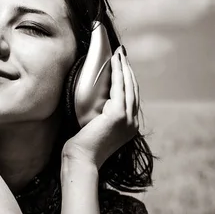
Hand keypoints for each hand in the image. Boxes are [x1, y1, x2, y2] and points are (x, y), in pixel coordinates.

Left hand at [62, 46, 138, 169]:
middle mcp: (132, 123)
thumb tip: (98, 105)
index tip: (123, 66)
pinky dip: (118, 72)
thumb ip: (103, 118)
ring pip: (128, 86)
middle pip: (133, 90)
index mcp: (129, 128)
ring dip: (124, 67)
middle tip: (122, 54)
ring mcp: (128, 119)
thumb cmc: (83, 147)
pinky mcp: (119, 115)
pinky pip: (119, 87)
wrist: (81, 160)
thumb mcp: (97, 130)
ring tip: (119, 54)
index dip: (128, 81)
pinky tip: (115, 61)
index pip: (131, 99)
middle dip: (128, 70)